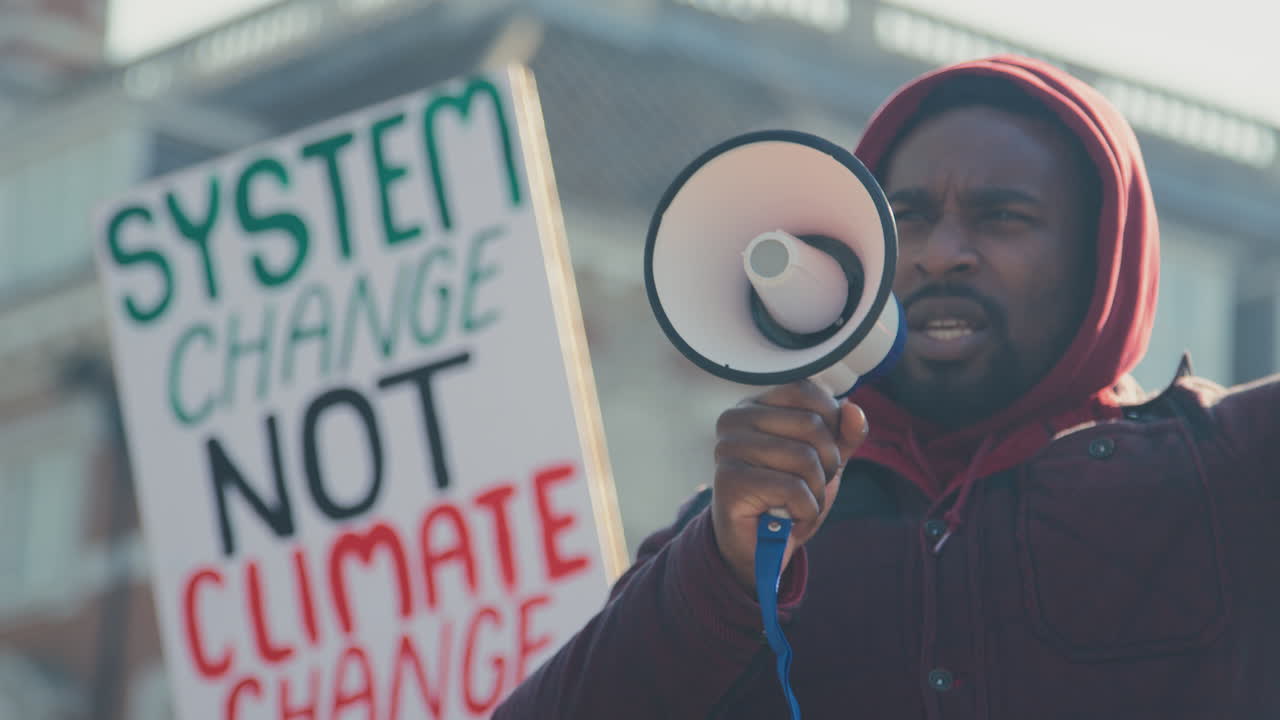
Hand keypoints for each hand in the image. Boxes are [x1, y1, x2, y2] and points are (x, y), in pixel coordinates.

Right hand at [711, 380, 868, 592]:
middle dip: (827, 464)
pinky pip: (793, 489)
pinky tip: (789, 519)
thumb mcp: (825, 461)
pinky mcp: (729, 481)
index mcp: (755, 405)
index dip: (830, 423)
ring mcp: (728, 449)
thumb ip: (843, 434)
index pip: (805, 391)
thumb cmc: (788, 498)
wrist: (761, 547)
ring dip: (816, 492)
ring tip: (797, 505)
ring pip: (805, 458)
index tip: (818, 453)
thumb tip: (854, 409)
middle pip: (811, 425)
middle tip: (808, 487)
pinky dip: (805, 511)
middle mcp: (734, 420)